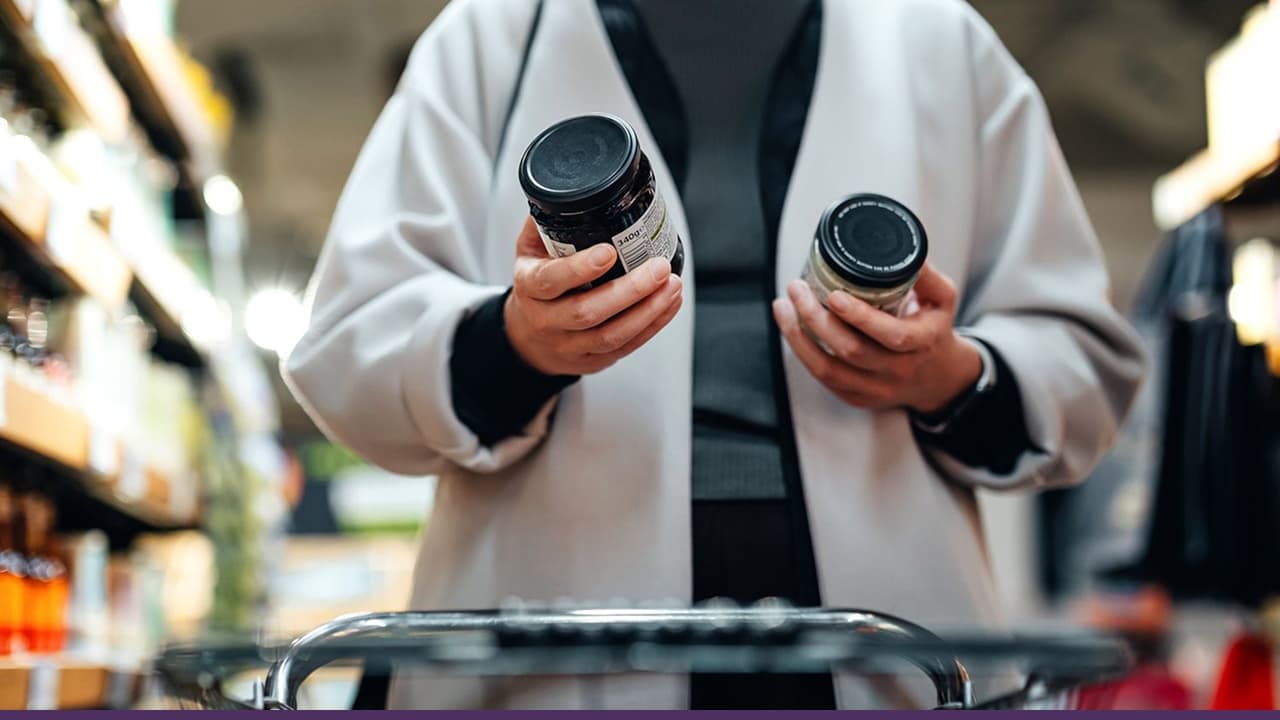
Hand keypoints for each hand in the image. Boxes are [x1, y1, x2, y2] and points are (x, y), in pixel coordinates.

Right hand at [506, 217, 683, 375]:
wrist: (527, 338)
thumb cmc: (536, 286)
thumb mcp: (529, 250)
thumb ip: (547, 221)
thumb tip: (573, 187)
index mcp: (530, 287)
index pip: (552, 280)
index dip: (581, 268)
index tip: (610, 252)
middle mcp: (546, 320)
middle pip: (588, 312)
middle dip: (630, 290)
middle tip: (659, 267)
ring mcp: (569, 345)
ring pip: (611, 335)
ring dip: (648, 311)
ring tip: (671, 285)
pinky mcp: (592, 361)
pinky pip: (626, 347)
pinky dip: (653, 325)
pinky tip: (669, 304)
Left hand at [772, 264, 980, 413]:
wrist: (938, 379)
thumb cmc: (934, 331)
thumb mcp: (943, 300)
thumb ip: (926, 275)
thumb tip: (904, 250)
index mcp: (922, 343)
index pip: (891, 335)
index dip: (860, 317)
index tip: (834, 295)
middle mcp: (898, 370)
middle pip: (851, 351)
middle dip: (816, 318)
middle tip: (797, 289)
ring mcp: (876, 388)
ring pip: (829, 369)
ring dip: (799, 337)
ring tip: (783, 307)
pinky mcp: (858, 398)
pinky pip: (824, 379)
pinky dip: (803, 353)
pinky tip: (791, 329)